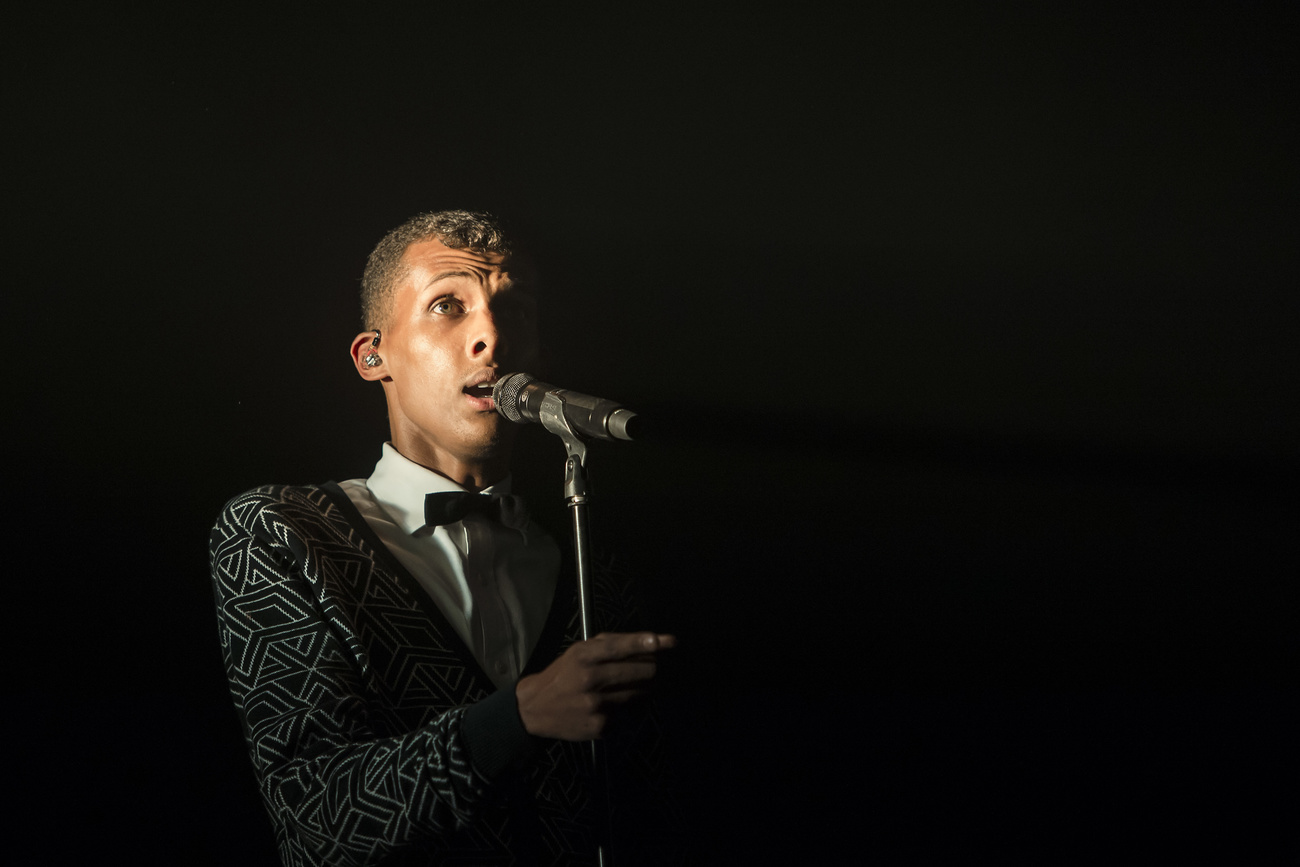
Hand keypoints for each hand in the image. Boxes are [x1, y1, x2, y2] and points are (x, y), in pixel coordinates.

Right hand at [515, 632, 675, 740]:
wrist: (535, 709)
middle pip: (641, 672)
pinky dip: (628, 708)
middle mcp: (590, 679)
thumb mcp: (578, 651)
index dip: (645, 643)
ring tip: (633, 685)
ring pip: (640, 694)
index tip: (666, 641)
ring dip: (644, 689)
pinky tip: (613, 704)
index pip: (619, 647)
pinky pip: (629, 714)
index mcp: (583, 656)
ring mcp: (597, 705)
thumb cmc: (563, 674)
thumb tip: (651, 642)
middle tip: (653, 667)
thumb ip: (610, 644)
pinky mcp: (601, 726)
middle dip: (652, 668)